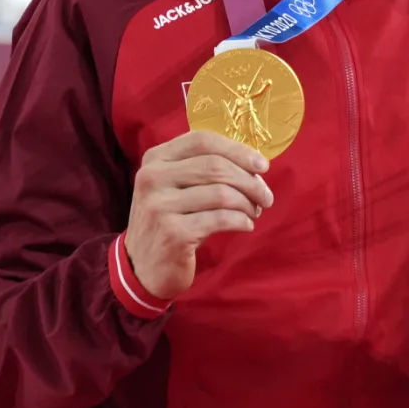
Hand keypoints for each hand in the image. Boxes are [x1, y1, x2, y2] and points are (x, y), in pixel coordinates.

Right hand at [125, 131, 274, 299]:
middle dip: (250, 181)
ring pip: (221, 193)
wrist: (143, 267)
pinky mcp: (173, 233)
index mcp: (155, 159)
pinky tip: (245, 225)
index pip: (202, 141)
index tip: (262, 166)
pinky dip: (241, 221)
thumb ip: (205, 168)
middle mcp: (152, 178)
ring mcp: (159, 206)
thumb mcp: (178, 187)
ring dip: (247, 203)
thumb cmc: (171, 221)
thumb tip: (255, 164)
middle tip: (265, 197)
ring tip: (253, 212)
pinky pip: (221, 219)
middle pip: (215, 166)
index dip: (238, 150)